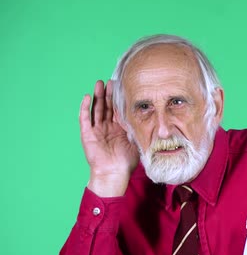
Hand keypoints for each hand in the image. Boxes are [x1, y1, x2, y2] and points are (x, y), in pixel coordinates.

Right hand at [79, 80, 138, 196]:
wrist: (114, 173)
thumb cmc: (127, 161)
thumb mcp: (136, 141)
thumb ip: (139, 129)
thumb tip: (152, 116)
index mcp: (119, 129)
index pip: (118, 109)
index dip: (119, 98)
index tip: (122, 86)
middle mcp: (107, 128)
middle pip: (106, 107)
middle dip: (108, 93)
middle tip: (110, 80)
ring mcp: (96, 130)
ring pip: (96, 109)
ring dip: (97, 96)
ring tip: (99, 83)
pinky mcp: (87, 135)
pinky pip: (85, 119)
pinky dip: (85, 108)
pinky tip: (87, 97)